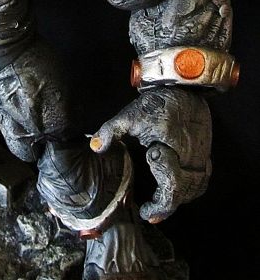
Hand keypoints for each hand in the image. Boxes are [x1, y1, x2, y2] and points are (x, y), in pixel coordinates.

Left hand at [89, 86, 211, 222]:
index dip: (160, 204)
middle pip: (184, 193)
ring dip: (179, 198)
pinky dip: (190, 189)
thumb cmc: (156, 103)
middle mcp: (190, 158)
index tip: (146, 212)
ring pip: (195, 189)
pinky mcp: (205, 154)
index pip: (171, 187)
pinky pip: (201, 180)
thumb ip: (111, 131)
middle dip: (166, 205)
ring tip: (160, 202)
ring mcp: (201, 157)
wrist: (182, 89)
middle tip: (150, 211)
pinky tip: (175, 189)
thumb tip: (95, 147)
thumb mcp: (130, 115)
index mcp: (172, 150)